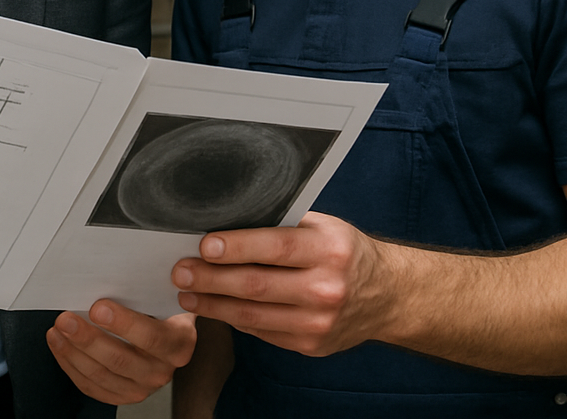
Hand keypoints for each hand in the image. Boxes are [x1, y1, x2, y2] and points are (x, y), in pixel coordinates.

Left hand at [47, 299, 196, 404]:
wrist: (170, 334)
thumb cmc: (163, 308)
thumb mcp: (165, 295)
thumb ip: (147, 288)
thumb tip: (113, 271)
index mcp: (178, 342)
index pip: (151, 336)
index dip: (123, 323)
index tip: (98, 307)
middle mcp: (162, 370)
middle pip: (121, 359)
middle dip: (88, 339)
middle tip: (66, 319)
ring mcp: (142, 387)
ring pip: (102, 375)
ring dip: (73, 353)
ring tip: (58, 331)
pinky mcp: (123, 395)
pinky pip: (93, 387)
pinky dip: (72, 366)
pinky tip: (61, 347)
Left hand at [172, 211, 395, 355]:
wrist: (387, 295)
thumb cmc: (343, 250)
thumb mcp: (322, 226)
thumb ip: (282, 225)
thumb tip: (226, 220)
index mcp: (328, 249)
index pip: (275, 246)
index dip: (237, 246)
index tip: (204, 245)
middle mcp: (326, 288)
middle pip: (257, 285)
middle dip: (212, 279)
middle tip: (180, 271)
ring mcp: (318, 323)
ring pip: (254, 316)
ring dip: (214, 305)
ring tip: (187, 293)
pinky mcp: (311, 346)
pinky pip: (262, 333)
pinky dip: (234, 320)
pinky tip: (214, 308)